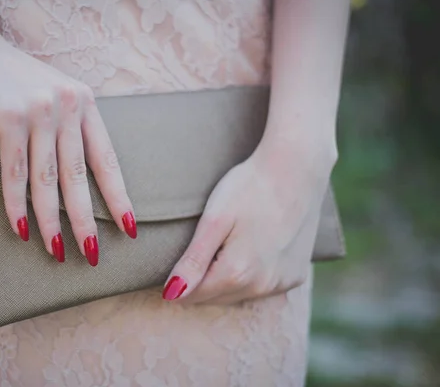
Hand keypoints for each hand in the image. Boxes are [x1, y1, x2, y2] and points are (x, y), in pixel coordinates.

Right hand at [0, 23, 135, 265]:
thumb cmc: (7, 75)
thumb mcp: (48, 94)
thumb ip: (64, 125)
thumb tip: (71, 173)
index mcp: (84, 103)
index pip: (106, 159)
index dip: (118, 196)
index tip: (129, 227)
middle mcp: (67, 106)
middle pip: (80, 176)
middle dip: (87, 221)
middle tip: (93, 254)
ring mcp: (39, 111)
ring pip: (48, 180)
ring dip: (53, 222)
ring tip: (58, 252)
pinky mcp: (7, 117)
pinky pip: (15, 172)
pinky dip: (17, 204)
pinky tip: (21, 229)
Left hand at [162, 144, 333, 303]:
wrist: (296, 168)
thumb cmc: (249, 188)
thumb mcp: (214, 220)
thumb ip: (193, 262)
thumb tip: (171, 295)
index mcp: (236, 273)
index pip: (192, 296)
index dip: (177, 282)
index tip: (172, 263)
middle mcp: (261, 286)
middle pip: (215, 298)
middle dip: (200, 282)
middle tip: (197, 249)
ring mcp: (282, 283)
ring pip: (238, 295)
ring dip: (225, 280)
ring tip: (223, 246)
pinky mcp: (295, 276)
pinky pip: (262, 287)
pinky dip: (250, 276)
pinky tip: (249, 250)